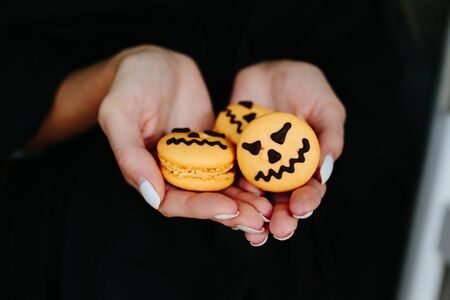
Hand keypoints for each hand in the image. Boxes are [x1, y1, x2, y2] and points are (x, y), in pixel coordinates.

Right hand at [98, 46, 270, 238]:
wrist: (154, 61)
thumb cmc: (129, 83)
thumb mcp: (119, 112)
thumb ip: (129, 154)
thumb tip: (151, 195)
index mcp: (147, 172)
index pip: (174, 202)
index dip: (201, 208)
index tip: (229, 208)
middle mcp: (172, 171)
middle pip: (202, 201)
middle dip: (230, 211)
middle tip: (258, 219)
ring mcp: (195, 159)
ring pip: (220, 187)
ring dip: (243, 201)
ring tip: (268, 209)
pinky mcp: (213, 146)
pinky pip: (232, 164)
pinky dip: (248, 176)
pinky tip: (269, 181)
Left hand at [230, 60, 345, 242]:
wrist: (272, 70)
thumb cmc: (306, 87)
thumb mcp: (326, 107)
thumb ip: (330, 138)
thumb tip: (325, 172)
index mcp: (306, 166)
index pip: (309, 190)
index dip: (306, 202)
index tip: (300, 208)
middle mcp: (280, 172)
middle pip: (281, 202)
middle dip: (281, 218)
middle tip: (278, 229)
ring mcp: (255, 166)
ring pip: (253, 197)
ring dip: (253, 215)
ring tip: (252, 230)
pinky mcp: (232, 156)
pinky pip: (227, 177)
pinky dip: (226, 192)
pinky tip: (225, 204)